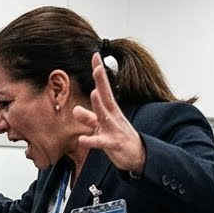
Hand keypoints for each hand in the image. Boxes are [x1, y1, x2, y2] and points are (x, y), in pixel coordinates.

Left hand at [73, 53, 146, 172]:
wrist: (138, 156)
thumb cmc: (119, 138)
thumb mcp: (102, 126)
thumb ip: (88, 117)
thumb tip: (75, 109)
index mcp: (110, 110)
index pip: (104, 88)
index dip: (100, 72)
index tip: (95, 56)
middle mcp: (113, 116)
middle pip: (106, 96)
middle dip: (102, 82)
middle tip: (97, 67)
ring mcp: (113, 129)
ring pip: (105, 116)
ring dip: (99, 105)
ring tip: (93, 93)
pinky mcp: (113, 144)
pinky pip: (101, 142)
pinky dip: (91, 141)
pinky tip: (82, 140)